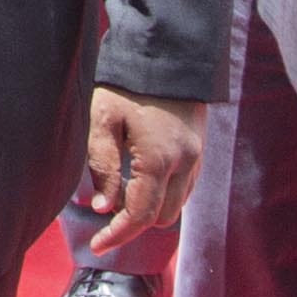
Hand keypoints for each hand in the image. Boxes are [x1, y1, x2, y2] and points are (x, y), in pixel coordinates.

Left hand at [78, 89, 205, 252]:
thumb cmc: (126, 83)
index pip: (139, 216)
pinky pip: (185, 188)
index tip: (97, 245)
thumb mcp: (102, 119)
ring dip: (150, 209)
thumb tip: (103, 208)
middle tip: (105, 213)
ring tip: (121, 194)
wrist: (166, 51)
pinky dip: (164, 193)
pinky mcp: (199, 149)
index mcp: (158, 160)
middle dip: (133, 222)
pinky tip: (141, 178)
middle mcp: (184, 164)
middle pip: (160, 218)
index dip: (117, 234)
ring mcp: (196, 157)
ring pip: (176, 206)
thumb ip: (102, 165)